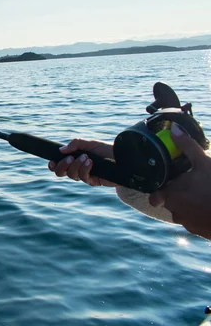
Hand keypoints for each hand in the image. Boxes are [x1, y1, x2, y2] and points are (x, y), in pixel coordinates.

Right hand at [48, 139, 117, 186]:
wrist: (123, 157)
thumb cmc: (105, 149)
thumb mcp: (89, 143)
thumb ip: (75, 144)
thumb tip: (61, 150)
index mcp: (73, 160)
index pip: (58, 165)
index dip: (52, 165)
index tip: (52, 161)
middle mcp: (77, 169)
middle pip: (61, 173)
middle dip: (63, 165)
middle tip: (71, 157)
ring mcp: (84, 176)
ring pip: (72, 175)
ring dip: (77, 165)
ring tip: (86, 157)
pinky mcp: (93, 181)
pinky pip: (84, 178)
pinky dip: (85, 169)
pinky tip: (91, 162)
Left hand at [149, 124, 210, 238]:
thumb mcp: (203, 162)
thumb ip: (187, 146)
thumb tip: (173, 129)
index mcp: (170, 195)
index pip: (155, 197)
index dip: (159, 192)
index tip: (167, 185)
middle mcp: (175, 212)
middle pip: (170, 202)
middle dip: (179, 195)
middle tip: (192, 185)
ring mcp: (187, 224)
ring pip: (183, 213)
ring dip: (189, 205)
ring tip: (203, 194)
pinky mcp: (199, 232)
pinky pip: (194, 222)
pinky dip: (199, 215)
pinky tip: (209, 205)